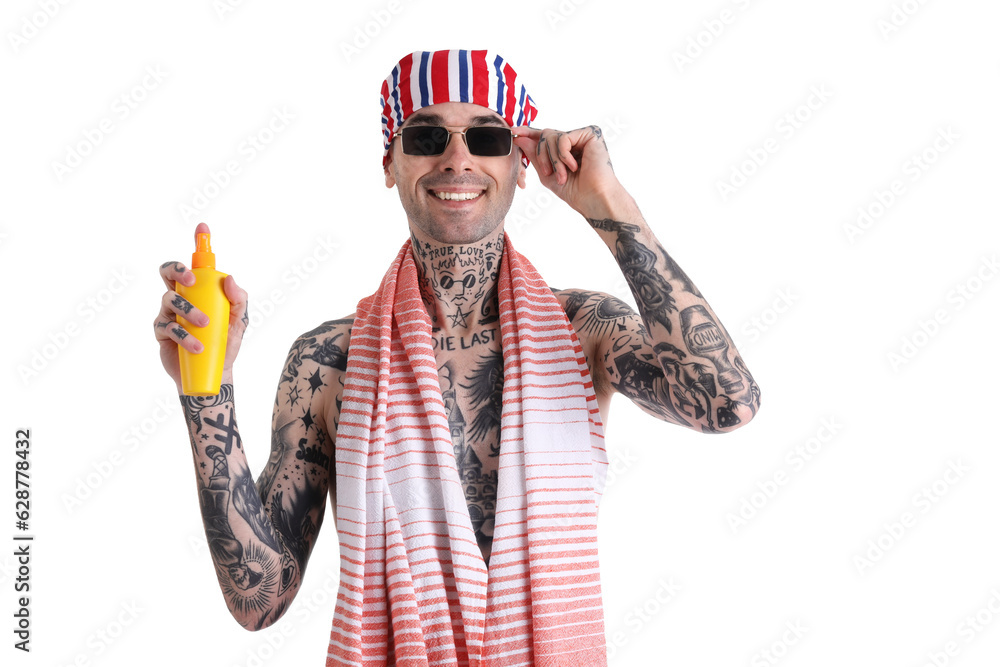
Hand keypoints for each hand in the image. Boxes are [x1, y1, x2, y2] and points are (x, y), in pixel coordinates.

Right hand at [153, 223, 248, 390]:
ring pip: (169, 300)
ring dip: (188, 310)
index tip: (203, 227)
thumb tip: (231, 279)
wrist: (214, 373)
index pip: (195, 265)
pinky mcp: (162, 333)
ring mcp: (169, 314)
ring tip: (204, 325)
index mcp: (199, 291)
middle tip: (192, 280)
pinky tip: (196, 345)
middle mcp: (181, 297)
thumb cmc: (226, 343)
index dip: (197, 244)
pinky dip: (183, 335)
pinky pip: (166, 326)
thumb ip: (239, 300)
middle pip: (168, 273)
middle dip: (177, 270)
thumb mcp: (239, 321)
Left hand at [512, 124, 630, 218]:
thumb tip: (519, 138)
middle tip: (549, 173)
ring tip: (564, 175)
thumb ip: (534, 156)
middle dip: (541, 155)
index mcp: (565, 149)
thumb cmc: (575, 191)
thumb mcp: (547, 174)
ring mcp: (582, 135)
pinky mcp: (591, 133)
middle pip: (545, 135)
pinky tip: (575, 166)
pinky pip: (563, 138)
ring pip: (552, 136)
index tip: (514, 132)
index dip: (529, 133)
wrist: (593, 198)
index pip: (544, 137)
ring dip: (553, 159)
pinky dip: (563, 155)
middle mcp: (574, 139)